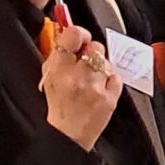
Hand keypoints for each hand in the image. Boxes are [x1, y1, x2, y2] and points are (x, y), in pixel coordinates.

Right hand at [42, 23, 120, 149]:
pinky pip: (116, 77)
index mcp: (59, 69)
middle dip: (91, 52)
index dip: (79, 32)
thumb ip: (57, 54)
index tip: (79, 37)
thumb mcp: (48, 77)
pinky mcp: (110, 98)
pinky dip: (110, 82)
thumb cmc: (59, 106)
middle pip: (95, 46)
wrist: (68, 134)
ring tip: (92, 80)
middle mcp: (78, 77)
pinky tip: (100, 90)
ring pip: (106, 61)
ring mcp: (96, 87)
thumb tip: (65, 30)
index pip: (74, 35)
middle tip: (86, 62)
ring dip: (100, 68)